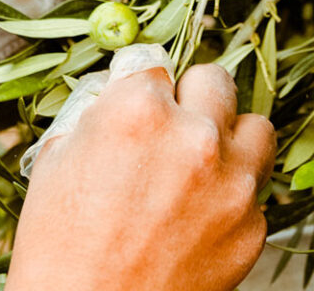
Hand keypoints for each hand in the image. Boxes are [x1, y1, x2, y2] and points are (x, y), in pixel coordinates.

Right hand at [6, 64, 274, 290]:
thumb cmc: (59, 250)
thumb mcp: (57, 160)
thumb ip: (99, 111)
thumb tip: (124, 84)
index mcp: (139, 110)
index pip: (156, 64)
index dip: (143, 87)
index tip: (141, 104)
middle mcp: (194, 135)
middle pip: (215, 80)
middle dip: (193, 98)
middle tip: (174, 128)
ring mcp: (232, 182)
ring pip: (256, 126)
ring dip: (231, 137)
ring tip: (204, 162)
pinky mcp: (253, 226)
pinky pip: (255, 191)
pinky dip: (232, 197)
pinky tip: (200, 218)